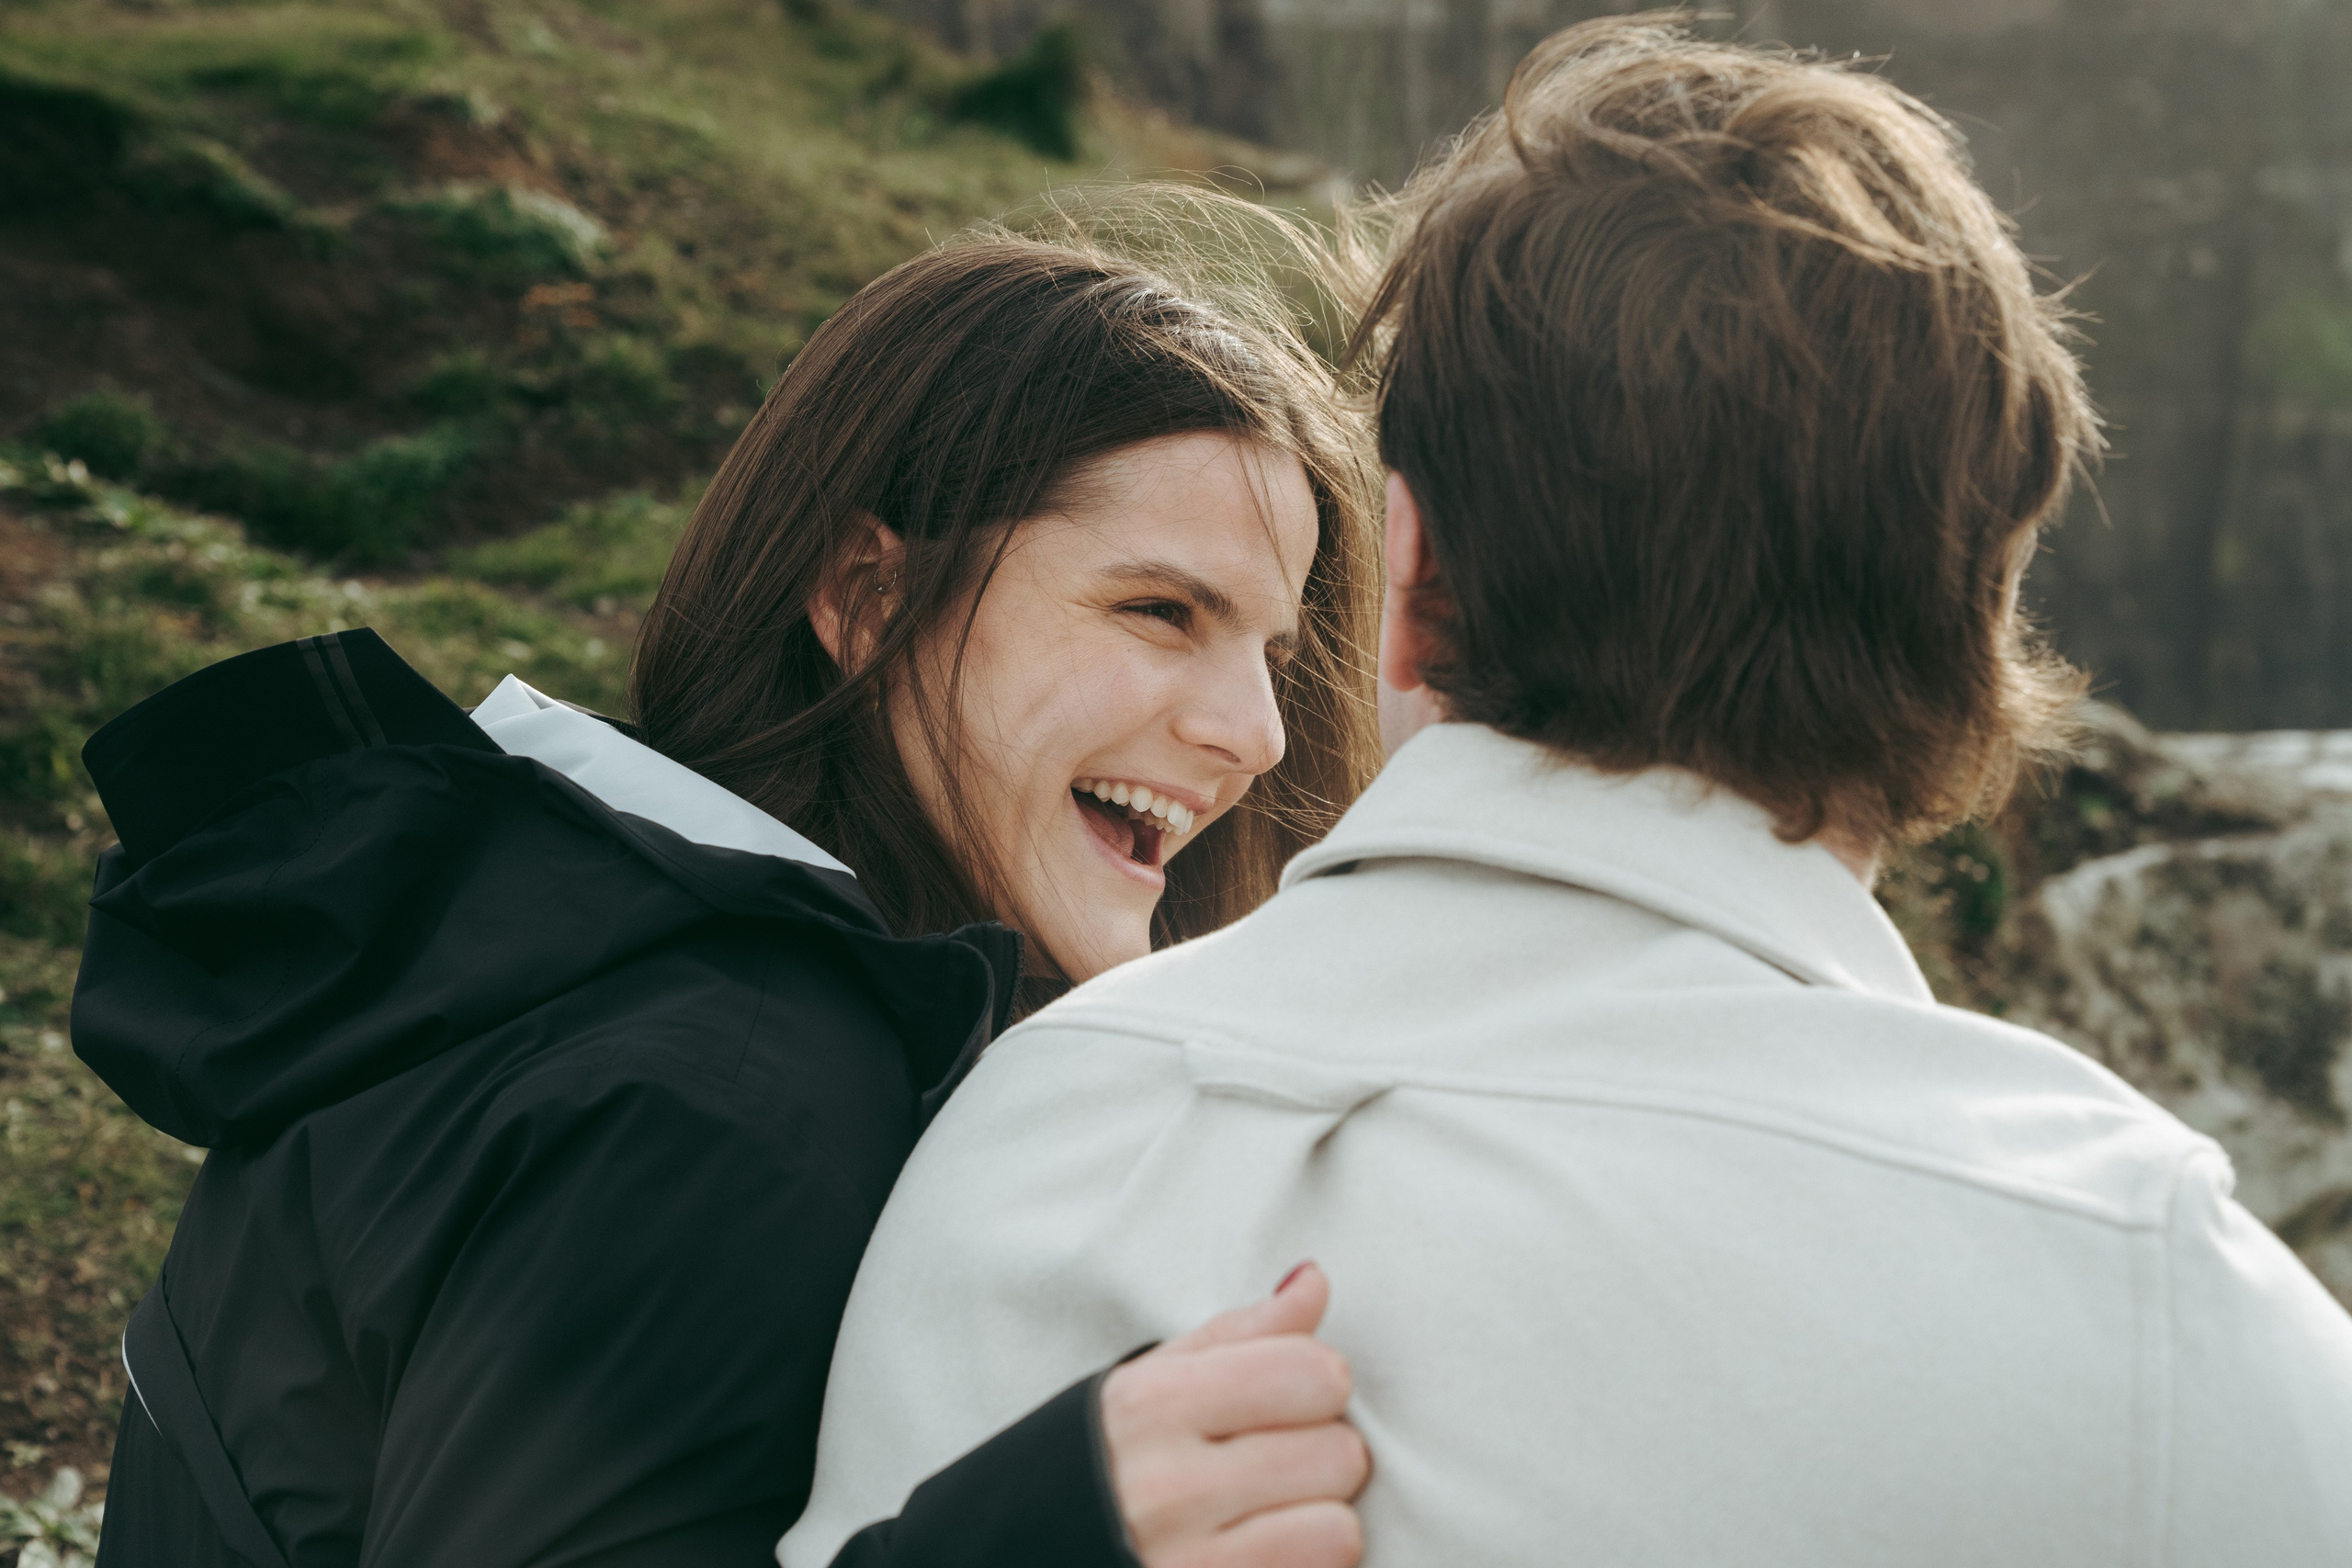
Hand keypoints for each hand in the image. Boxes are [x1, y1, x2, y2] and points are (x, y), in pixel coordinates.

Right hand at [1099, 1263, 1368, 1567]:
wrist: (1028, 1550)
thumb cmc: (1110, 1458)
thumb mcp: (1153, 1380)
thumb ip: (1241, 1333)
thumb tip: (1314, 1281)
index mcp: (1152, 1404)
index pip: (1311, 1373)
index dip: (1317, 1382)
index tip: (1289, 1398)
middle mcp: (1166, 1487)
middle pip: (1339, 1453)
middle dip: (1322, 1455)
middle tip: (1274, 1464)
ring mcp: (1185, 1563)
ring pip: (1338, 1530)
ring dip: (1319, 1523)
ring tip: (1271, 1515)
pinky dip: (1306, 1565)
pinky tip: (1264, 1552)